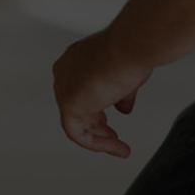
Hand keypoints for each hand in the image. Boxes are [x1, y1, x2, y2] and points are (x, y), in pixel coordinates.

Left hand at [52, 29, 151, 156]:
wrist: (128, 47)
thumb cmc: (130, 52)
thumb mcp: (126, 73)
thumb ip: (121, 93)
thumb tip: (124, 109)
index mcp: (75, 60)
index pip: (81, 89)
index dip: (96, 106)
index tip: (111, 118)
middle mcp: (65, 72)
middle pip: (78, 105)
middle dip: (97, 123)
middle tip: (112, 135)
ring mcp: (63, 88)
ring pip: (76, 121)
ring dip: (99, 137)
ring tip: (119, 147)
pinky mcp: (67, 105)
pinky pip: (76, 132)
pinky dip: (96, 143)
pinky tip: (115, 147)